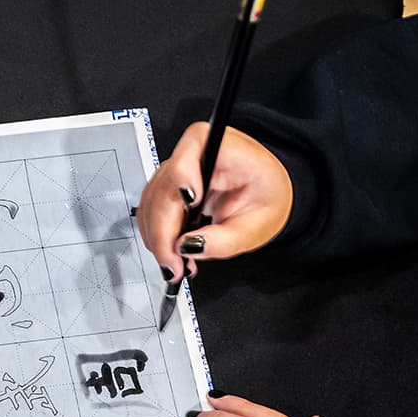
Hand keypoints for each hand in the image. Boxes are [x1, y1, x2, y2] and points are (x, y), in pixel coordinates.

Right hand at [138, 123, 292, 281]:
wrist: (265, 190)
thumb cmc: (267, 197)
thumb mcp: (257, 227)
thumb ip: (224, 240)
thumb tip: (187, 247)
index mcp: (227, 151)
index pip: (188, 157)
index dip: (182, 179)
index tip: (187, 210)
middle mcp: (195, 152)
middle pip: (163, 189)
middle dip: (163, 233)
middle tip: (173, 266)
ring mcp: (178, 165)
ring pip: (151, 202)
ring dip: (157, 238)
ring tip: (176, 262)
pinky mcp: (168, 181)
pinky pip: (150, 207)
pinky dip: (157, 234)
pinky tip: (173, 249)